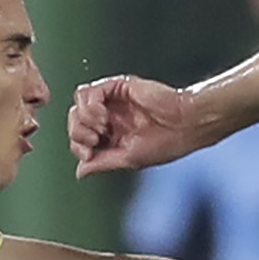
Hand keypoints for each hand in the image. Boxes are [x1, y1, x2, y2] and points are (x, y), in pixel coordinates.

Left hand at [71, 75, 201, 176]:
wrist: (184, 125)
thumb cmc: (164, 144)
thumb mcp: (128, 159)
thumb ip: (102, 163)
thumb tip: (79, 172)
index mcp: (112, 136)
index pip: (79, 137)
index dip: (78, 146)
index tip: (90, 153)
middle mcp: (110, 117)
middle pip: (74, 119)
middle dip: (79, 132)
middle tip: (97, 138)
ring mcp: (112, 101)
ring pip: (78, 103)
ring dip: (85, 118)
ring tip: (103, 125)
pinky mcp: (118, 87)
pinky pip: (89, 91)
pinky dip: (91, 105)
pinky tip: (104, 115)